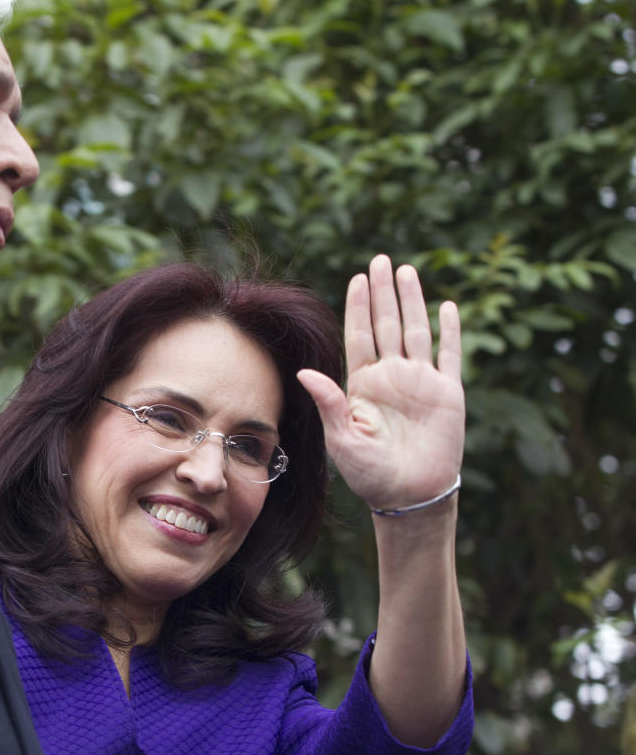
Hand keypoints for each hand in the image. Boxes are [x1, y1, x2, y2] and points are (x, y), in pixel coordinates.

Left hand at [297, 255, 464, 510]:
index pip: (360, 336)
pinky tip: (448, 307)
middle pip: (387, 324)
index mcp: (363, 384)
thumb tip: (304, 372)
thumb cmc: (370, 473)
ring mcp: (420, 382)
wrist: (409, 496)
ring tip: (406, 271)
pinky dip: (450, 331)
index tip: (357, 278)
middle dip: (383, 292)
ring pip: (416, 331)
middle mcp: (392, 377)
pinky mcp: (448, 394)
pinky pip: (450, 355)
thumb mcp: (342, 438)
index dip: (359, 307)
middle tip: (380, 259)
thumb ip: (328, 403)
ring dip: (412, 301)